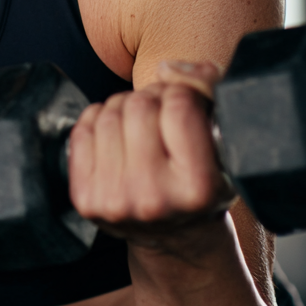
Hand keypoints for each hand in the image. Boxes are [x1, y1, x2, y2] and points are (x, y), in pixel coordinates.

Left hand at [67, 62, 236, 256]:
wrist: (177, 238)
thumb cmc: (201, 184)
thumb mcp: (223, 144)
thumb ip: (206, 93)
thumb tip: (171, 68)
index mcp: (197, 188)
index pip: (179, 105)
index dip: (182, 93)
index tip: (185, 105)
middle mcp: (153, 199)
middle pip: (139, 105)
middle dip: (152, 99)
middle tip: (162, 117)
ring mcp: (114, 200)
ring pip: (108, 112)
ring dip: (125, 109)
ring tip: (142, 129)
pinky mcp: (85, 198)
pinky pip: (83, 129)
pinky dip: (99, 121)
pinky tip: (119, 140)